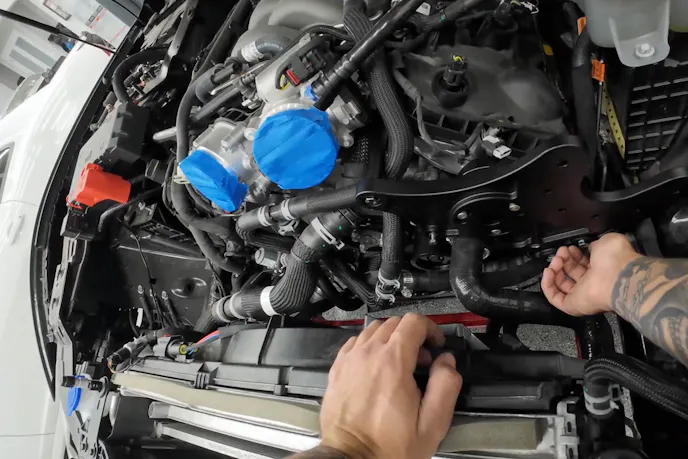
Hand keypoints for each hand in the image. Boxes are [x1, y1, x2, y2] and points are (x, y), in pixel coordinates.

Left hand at [319, 313, 462, 458]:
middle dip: (412, 334)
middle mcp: (368, 355)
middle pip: (393, 323)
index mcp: (393, 362)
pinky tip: (376, 365)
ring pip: (372, 330)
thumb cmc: (387, 446)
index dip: (430, 329)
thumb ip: (446, 386)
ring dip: (390, 338)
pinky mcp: (337, 370)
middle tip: (421, 358)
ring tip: (399, 362)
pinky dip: (368, 346)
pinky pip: (354, 343)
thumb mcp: (432, 423)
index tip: (435, 343)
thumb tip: (446, 363)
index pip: (413, 322)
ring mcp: (349, 360)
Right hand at [541, 233, 638, 315]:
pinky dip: (547, 284)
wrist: (617, 277)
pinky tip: (548, 272)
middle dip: (562, 260)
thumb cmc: (616, 259)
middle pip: (569, 273)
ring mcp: (581, 296)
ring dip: (554, 271)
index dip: (572, 255)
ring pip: (560, 285)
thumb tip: (588, 247)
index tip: (569, 247)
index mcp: (600, 270)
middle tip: (561, 252)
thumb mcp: (607, 242)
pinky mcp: (572, 305)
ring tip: (555, 260)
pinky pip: (554, 297)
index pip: (581, 264)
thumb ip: (595, 244)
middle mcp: (591, 283)